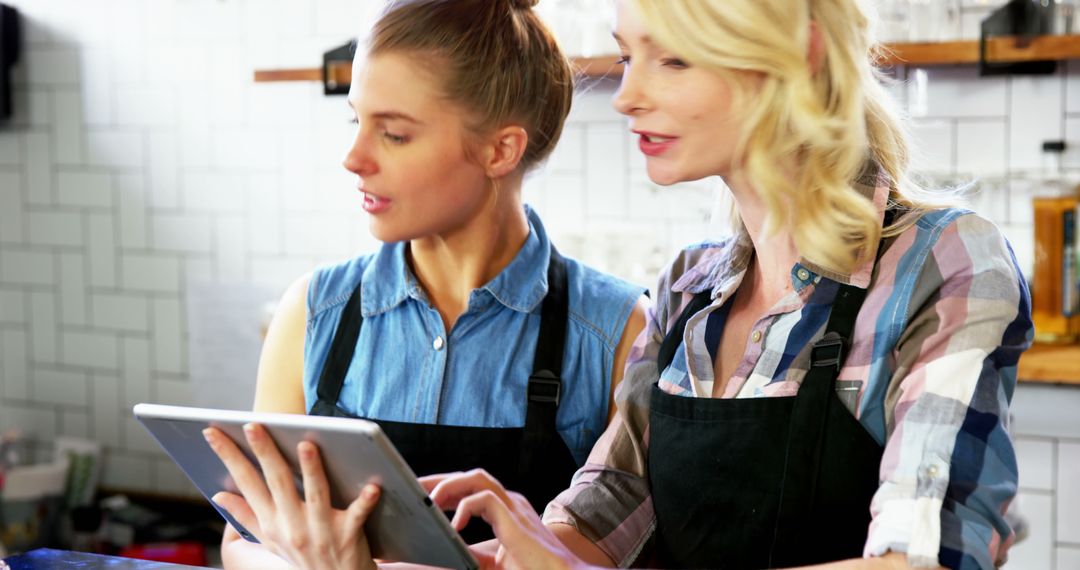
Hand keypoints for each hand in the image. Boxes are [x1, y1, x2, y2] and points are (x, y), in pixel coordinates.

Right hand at [204, 424, 379, 569]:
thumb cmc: (303, 556)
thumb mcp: (269, 540)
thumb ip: (246, 516)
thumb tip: (220, 494)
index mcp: (271, 522)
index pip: (246, 483)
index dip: (228, 457)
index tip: (212, 433)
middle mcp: (292, 526)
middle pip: (277, 482)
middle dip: (264, 452)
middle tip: (253, 425)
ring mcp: (320, 531)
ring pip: (316, 495)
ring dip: (311, 470)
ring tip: (306, 445)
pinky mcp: (347, 535)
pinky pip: (357, 515)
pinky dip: (365, 502)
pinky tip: (372, 486)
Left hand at [421, 470, 593, 569]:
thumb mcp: (492, 563)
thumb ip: (472, 553)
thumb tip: (446, 550)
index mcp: (506, 510)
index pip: (471, 487)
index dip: (446, 488)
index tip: (423, 496)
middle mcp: (510, 502)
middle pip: (469, 476)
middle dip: (439, 480)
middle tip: (412, 489)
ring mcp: (514, 507)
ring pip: (476, 477)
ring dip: (448, 485)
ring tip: (428, 502)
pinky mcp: (514, 518)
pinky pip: (484, 498)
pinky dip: (465, 507)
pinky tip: (455, 525)